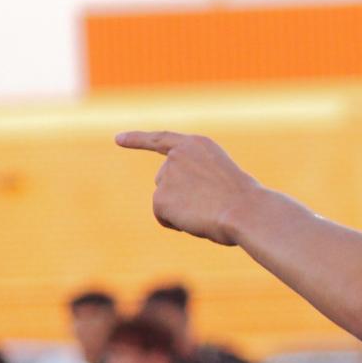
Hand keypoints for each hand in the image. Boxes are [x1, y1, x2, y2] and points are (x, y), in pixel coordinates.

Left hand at [115, 131, 259, 245]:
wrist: (244, 210)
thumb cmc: (245, 202)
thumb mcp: (223, 181)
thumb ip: (198, 182)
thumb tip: (183, 204)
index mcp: (197, 145)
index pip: (161, 139)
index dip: (137, 140)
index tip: (117, 139)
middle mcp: (177, 155)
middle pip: (164, 181)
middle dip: (179, 196)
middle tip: (209, 205)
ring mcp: (166, 175)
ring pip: (166, 201)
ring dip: (181, 210)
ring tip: (207, 211)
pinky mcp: (160, 197)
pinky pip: (162, 216)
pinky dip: (175, 223)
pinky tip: (195, 220)